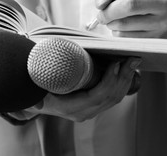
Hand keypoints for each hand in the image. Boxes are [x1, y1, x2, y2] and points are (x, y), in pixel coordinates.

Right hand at [10, 57, 140, 121]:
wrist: (33, 98)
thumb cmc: (35, 85)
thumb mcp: (40, 78)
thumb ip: (48, 71)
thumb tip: (55, 54)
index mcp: (68, 107)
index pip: (96, 97)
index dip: (109, 80)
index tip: (116, 64)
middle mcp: (81, 112)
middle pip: (109, 97)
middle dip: (123, 77)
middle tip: (133, 59)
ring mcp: (87, 111)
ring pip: (113, 98)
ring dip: (125, 80)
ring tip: (133, 63)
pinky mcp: (92, 106)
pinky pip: (110, 98)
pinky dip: (120, 84)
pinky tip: (127, 72)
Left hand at [93, 0, 166, 38]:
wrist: (157, 20)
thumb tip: (101, 3)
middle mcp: (166, 1)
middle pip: (130, 3)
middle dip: (109, 10)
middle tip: (102, 15)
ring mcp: (163, 21)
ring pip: (126, 23)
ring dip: (111, 23)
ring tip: (112, 21)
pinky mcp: (156, 38)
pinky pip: (127, 37)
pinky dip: (117, 33)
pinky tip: (122, 29)